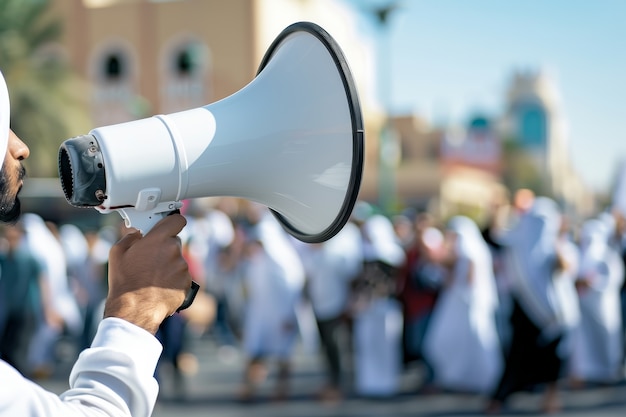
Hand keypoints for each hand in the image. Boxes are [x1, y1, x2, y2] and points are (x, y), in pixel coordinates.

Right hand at [104, 213, 190, 334]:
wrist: (136, 308)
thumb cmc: (125, 282)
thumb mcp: (118, 252)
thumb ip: (130, 236)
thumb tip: (138, 233)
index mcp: (159, 239)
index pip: (177, 220)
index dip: (173, 222)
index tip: (169, 225)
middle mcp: (174, 250)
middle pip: (175, 242)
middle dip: (165, 248)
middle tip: (151, 258)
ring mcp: (182, 267)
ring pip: (178, 260)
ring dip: (169, 264)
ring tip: (153, 276)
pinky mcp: (187, 282)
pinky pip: (182, 276)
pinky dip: (174, 279)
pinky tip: (159, 285)